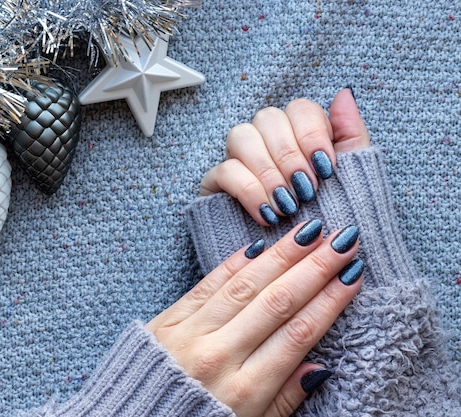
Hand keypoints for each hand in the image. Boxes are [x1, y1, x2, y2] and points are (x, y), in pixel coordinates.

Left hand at [147, 220, 363, 415]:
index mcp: (244, 390)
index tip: (353, 274)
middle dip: (314, 267)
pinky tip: (257, 244)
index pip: (297, 335)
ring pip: (244, 286)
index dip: (329, 301)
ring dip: (280, 255)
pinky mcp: (167, 319)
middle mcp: (219, 356)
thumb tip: (321, 367)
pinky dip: (233, 264)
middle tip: (343, 239)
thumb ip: (284, 399)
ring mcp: (190, 333)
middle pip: (276, 302)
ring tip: (308, 231)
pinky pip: (206, 285)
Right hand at [200, 88, 370, 224]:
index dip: (311, 133)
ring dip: (268, 171)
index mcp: (299, 134)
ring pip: (241, 136)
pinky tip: (267, 214)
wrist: (305, 266)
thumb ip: (350, 134)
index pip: (298, 108)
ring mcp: (239, 160)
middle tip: (307, 190)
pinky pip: (223, 170)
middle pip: (268, 118)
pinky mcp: (217, 184)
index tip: (326, 168)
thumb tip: (343, 93)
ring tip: (287, 204)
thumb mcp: (353, 178)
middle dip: (290, 155)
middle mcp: (266, 141)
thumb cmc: (332, 220)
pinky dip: (248, 191)